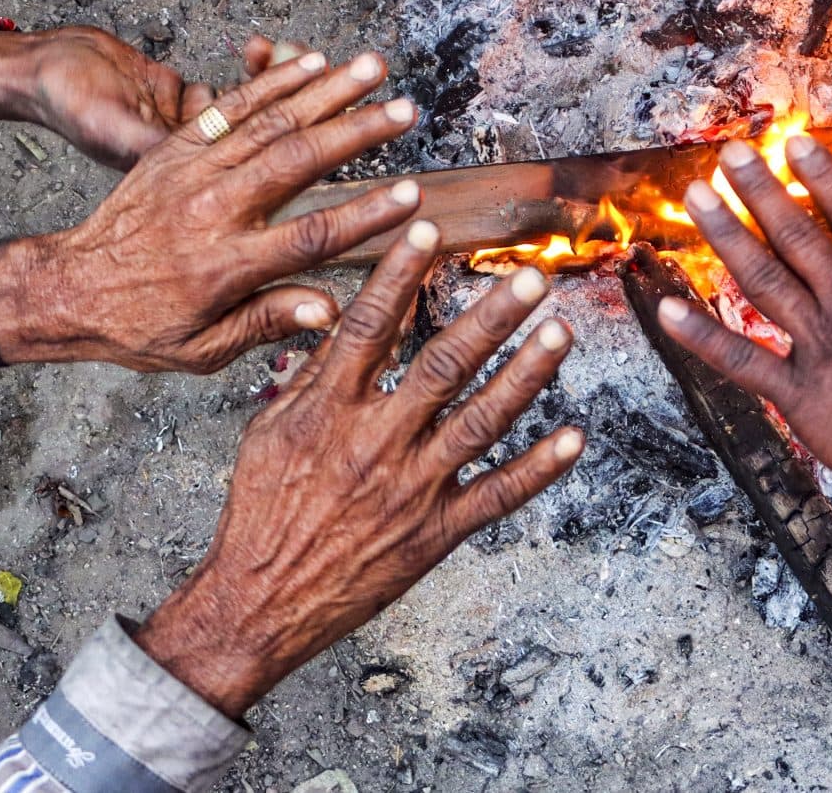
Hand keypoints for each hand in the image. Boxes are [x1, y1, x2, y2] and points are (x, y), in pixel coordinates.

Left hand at [0, 43, 425, 374]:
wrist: (67, 287)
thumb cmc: (141, 327)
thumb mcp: (203, 350)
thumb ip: (268, 323)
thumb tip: (331, 311)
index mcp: (225, 267)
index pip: (309, 237)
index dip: (364, 216)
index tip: (410, 197)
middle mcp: (213, 211)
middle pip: (298, 162)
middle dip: (358, 133)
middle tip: (408, 111)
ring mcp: (193, 172)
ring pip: (270, 121)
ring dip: (327, 90)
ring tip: (374, 67)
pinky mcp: (176, 149)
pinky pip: (231, 107)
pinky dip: (273, 81)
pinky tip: (312, 62)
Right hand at [132, 218, 585, 713]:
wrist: (257, 603)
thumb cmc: (261, 512)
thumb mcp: (270, 430)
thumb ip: (315, 373)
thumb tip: (349, 316)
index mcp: (326, 412)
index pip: (369, 327)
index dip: (401, 274)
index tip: (429, 227)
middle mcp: (374, 443)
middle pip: (443, 366)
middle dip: (491, 317)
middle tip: (530, 277)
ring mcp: (411, 490)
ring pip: (482, 420)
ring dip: (527, 374)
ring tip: (561, 331)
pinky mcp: (435, 533)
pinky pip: (498, 495)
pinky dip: (540, 467)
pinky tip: (575, 436)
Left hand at [653, 137, 831, 489]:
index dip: (820, 176)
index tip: (791, 143)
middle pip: (799, 235)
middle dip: (760, 191)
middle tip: (726, 154)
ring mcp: (824, 344)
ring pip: (764, 279)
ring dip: (727, 236)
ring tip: (696, 198)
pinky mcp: (801, 394)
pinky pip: (742, 359)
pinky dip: (699, 336)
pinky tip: (664, 310)